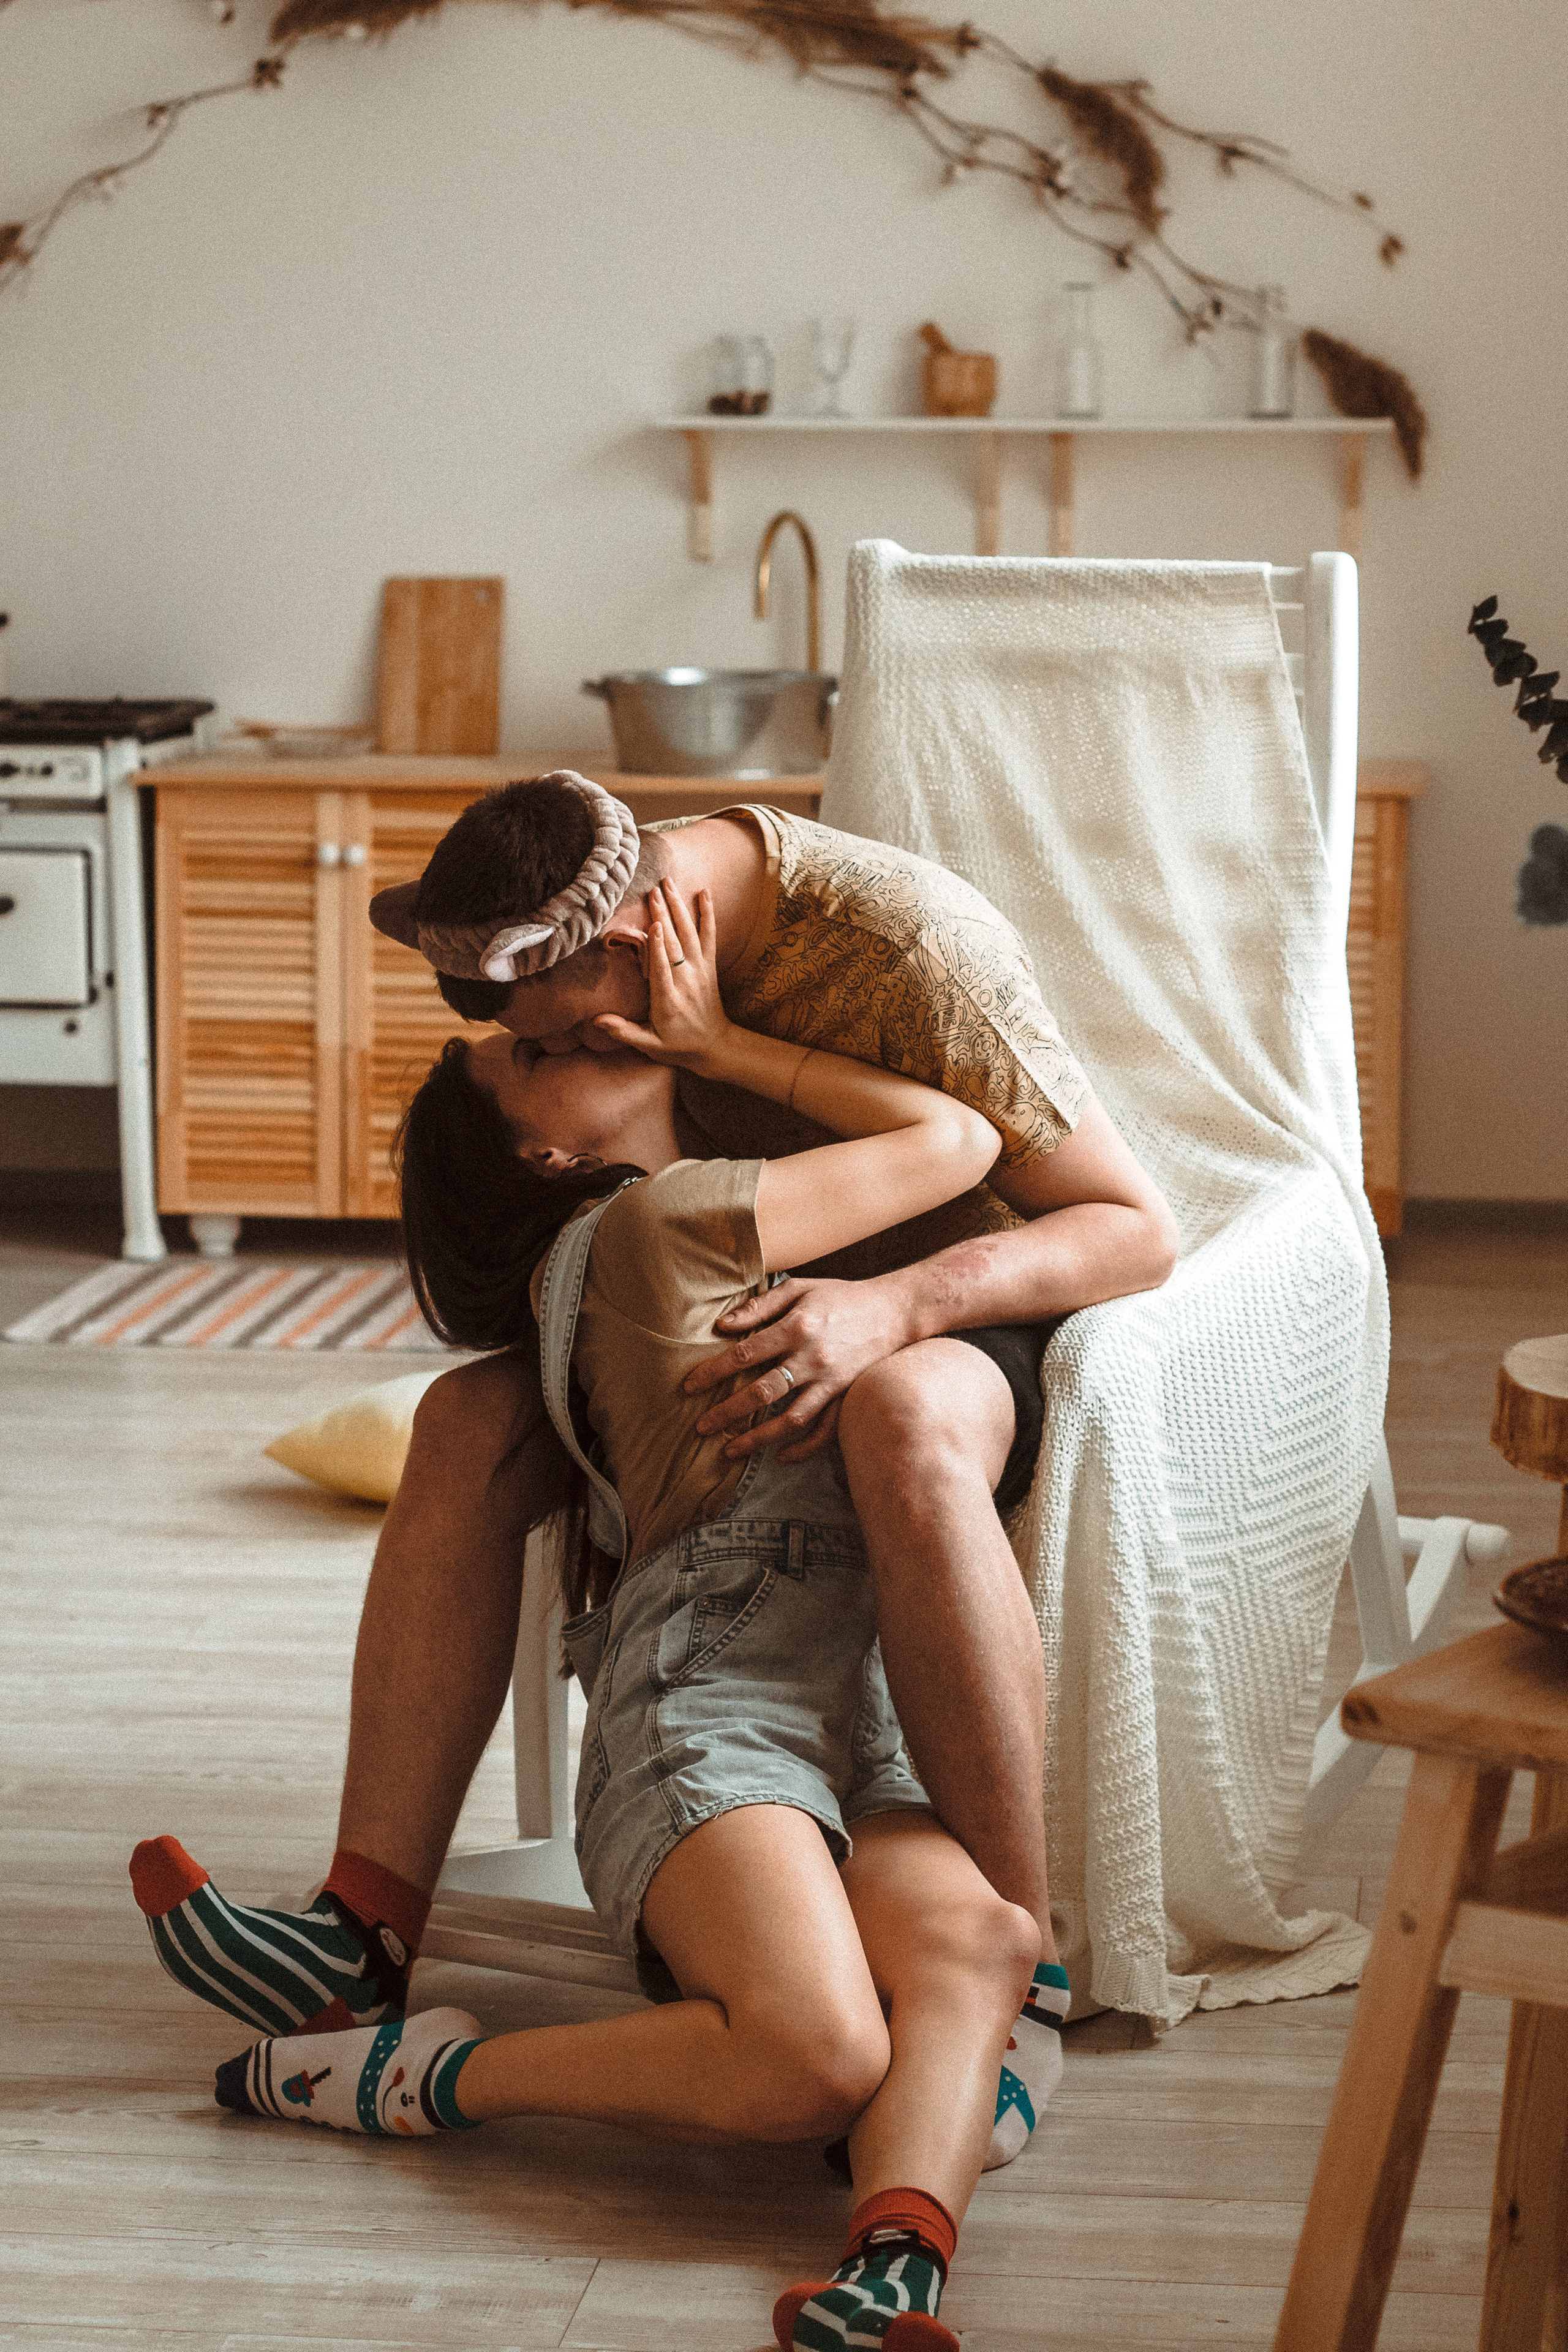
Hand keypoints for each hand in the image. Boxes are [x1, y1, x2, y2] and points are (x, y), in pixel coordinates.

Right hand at [593, 883, 731, 1069]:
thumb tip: (596, 1021)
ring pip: (691, 934)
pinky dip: (708, 913)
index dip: (659, 947)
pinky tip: (705, 893)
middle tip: (653, 890)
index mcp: (669, 1000)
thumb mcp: (650, 1045)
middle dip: (664, 915)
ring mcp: (700, 971)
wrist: (715, 1046)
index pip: (663, 969)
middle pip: (675, 944)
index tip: (654, 925)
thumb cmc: (678, 1046)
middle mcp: (686, 981)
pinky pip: (710, 935)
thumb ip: (624, 1031)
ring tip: (668, 883)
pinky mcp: (709, 966)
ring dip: (679, 907)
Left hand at [685, 1274, 916, 1462]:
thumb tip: (722, 1325)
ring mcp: (831, 1381)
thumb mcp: (800, 1287)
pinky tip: (780, 1458)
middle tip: (701, 1427)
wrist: (895, 1310)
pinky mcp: (846, 1395)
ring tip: (730, 1451)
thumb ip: (760, 1305)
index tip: (690, 1386)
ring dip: (757, 1439)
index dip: (714, 1372)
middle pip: (762, 1392)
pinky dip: (803, 1448)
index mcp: (797, 1327)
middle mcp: (812, 1357)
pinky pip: (824, 1430)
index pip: (744, 1354)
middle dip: (727, 1412)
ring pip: (790, 1418)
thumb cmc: (841, 1295)